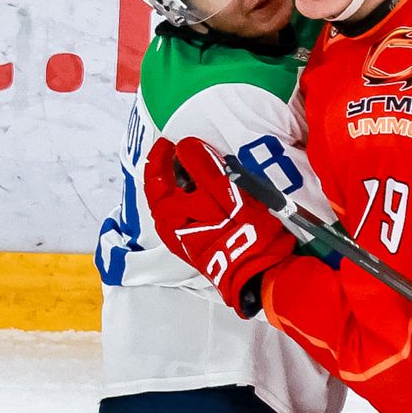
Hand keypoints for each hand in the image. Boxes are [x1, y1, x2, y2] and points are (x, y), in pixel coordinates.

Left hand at [142, 136, 296, 316]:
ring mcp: (186, 239)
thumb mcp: (221, 190)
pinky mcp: (203, 245)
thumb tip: (184, 145)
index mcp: (167, 214)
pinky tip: (217, 195)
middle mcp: (170, 229)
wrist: (257, 272)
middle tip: (191, 151)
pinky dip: (200, 199)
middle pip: (166, 191)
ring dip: (191, 184)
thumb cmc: (238, 229)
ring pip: (181, 203)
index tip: (171, 140)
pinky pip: (194, 214)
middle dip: (176, 169)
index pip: (154, 177)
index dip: (160, 155)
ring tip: (208, 170)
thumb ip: (201, 165)